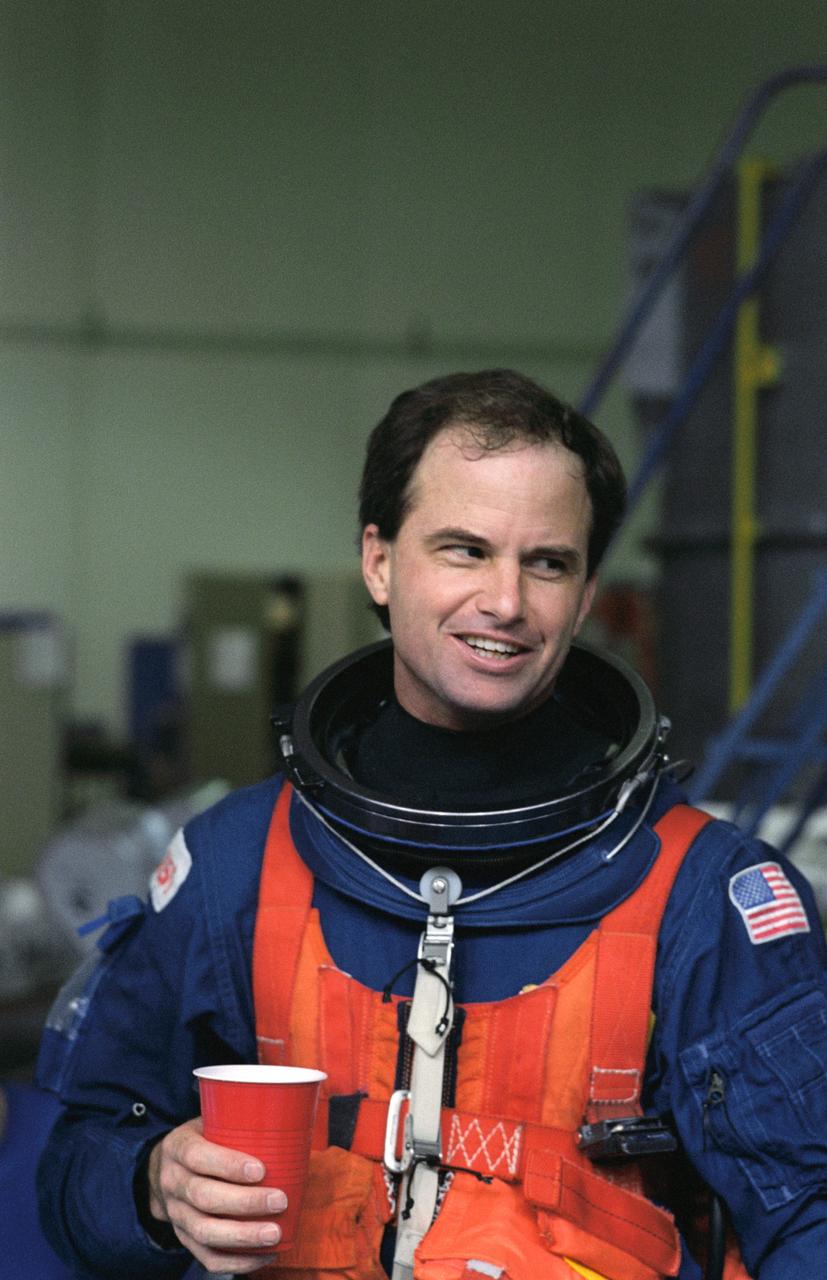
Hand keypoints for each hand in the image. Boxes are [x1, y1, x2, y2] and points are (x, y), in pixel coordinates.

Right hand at [146, 1117, 286, 1273]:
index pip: (197, 1156)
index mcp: (178, 1147)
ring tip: (275, 1234)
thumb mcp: (209, 1120)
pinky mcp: (184, 1238)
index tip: (261, 1169)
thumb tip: (292, 1112)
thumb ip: (239, 1119)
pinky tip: (264, 1255)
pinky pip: (207, 1257)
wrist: (165, 1169)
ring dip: (242, 1236)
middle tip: (280, 1201)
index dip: (228, 1165)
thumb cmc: (203, 1139)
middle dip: (244, 1203)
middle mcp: (173, 1182)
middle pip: (203, 1197)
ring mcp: (176, 1214)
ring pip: (204, 1231)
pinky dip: (236, 1262)